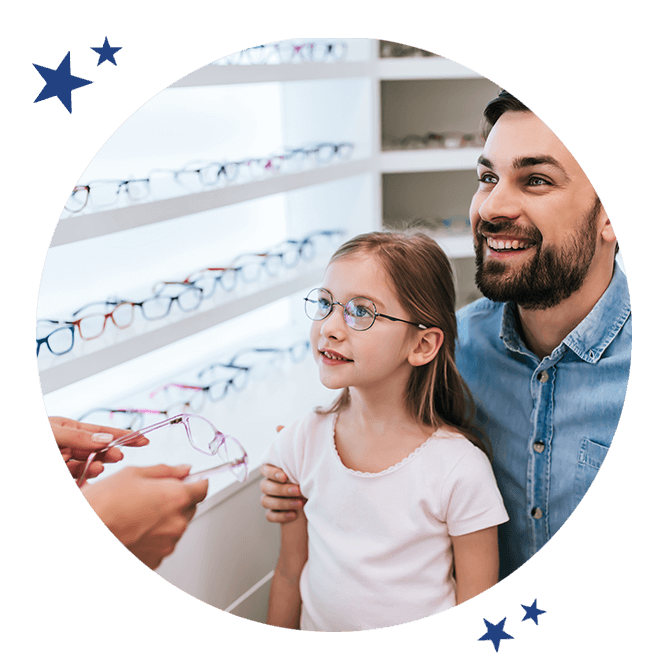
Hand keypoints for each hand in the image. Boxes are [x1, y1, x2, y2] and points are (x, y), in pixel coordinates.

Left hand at [49, 416, 147, 480]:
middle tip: (118, 456)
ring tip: (97, 468)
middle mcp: (68, 446)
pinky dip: (83, 481)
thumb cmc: (17, 442)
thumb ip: (78, 436)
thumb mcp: (53, 432)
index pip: (101, 432)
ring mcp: (64, 463)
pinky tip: (84, 481)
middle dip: (109, 453)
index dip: (122, 435)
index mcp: (69, 430)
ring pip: (87, 466)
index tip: (143, 439)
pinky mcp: (65, 476)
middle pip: (97, 450)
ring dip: (95, 468)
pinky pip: (78, 480)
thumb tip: (106, 439)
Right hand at [81, 464, 208, 569]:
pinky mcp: (156, 559)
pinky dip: (154, 536)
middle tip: (151, 496)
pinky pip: (162, 543)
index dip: (196, 482)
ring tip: (137, 513)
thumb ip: (166, 471)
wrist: (86, 531)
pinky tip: (135, 529)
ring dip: (165, 519)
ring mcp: (167, 544)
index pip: (203, 487)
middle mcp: (177, 523)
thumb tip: (184, 470)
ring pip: (176, 526)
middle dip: (177, 499)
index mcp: (177, 497)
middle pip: (190, 507)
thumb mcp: (134, 474)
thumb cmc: (103, 504)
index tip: (189, 480)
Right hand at [260, 425, 305, 523]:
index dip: (273, 473)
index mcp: (273, 469)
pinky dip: (280, 516)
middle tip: (299, 490)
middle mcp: (269, 483)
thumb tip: (278, 426)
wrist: (314, 494)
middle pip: (265, 487)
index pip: (265, 469)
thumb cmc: (304, 473)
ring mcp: (270, 498)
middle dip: (282, 490)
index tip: (286, 476)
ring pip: (266, 501)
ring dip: (283, 503)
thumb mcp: (300, 457)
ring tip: (300, 503)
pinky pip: (269, 516)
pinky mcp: (275, 512)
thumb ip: (289, 443)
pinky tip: (293, 515)